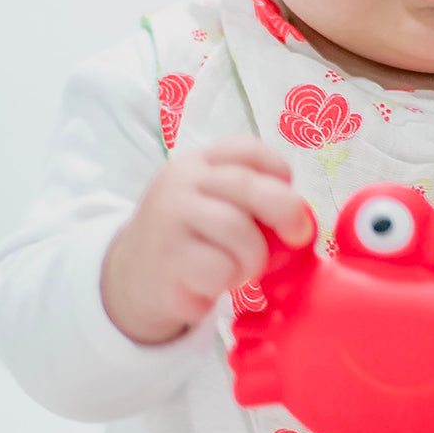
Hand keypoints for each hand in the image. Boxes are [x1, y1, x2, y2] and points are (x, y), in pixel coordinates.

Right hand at [101, 136, 312, 345]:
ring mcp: (171, 216)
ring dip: (253, 258)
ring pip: (238, 231)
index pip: (247, 150)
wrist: (132, 276)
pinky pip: (221, 268)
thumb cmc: (191, 239)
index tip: (288, 191)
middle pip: (248, 185)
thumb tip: (300, 220)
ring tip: (241, 269)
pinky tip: (213, 282)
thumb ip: (250, 201)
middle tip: (299, 235)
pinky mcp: (168, 257)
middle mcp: (182, 181)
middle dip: (286, 210)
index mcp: (199, 162)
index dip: (278, 169)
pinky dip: (229, 280)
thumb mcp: (214, 205)